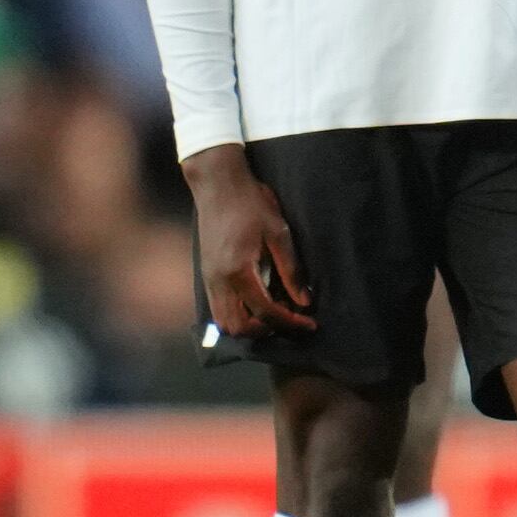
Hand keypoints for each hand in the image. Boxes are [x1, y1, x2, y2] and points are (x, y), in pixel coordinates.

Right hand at [186, 145, 312, 336]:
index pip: (265, 311)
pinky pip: (218, 307)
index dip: (290, 322)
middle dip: (267, 330)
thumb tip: (304, 301)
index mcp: (238, 271)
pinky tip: (259, 302)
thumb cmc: (251, 205)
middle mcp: (218, 281)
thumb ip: (291, 270)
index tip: (310, 323)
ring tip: (276, 313)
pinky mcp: (206, 274)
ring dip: (250, 325)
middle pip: (238, 327)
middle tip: (291, 319)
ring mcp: (208, 279)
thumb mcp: (279, 234)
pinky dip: (238, 314)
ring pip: (224, 321)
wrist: (218, 186)